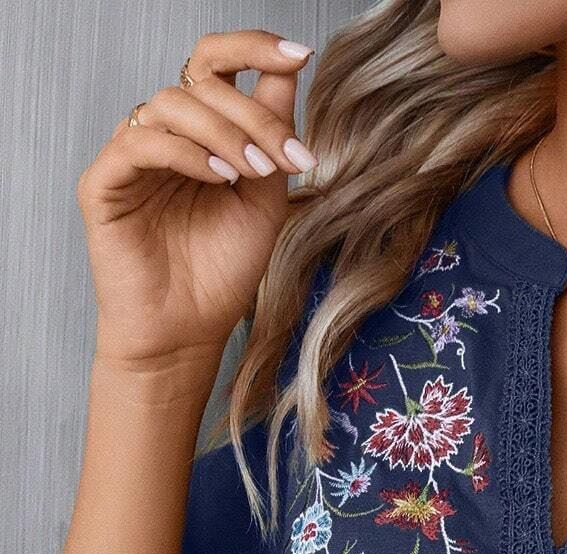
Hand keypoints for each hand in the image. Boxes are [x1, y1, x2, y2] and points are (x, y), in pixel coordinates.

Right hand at [77, 30, 315, 368]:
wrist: (188, 332)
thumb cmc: (222, 271)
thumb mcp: (264, 199)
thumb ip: (272, 139)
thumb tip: (290, 72)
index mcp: (199, 132)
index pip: (216, 65)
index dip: (254, 49)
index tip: (302, 55)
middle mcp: (163, 134)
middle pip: (202, 84)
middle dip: (253, 115)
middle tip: (285, 157)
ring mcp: (131, 155)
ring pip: (172, 104)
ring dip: (222, 132)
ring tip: (252, 172)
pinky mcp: (105, 182)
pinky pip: (140, 143)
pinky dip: (185, 152)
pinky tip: (218, 177)